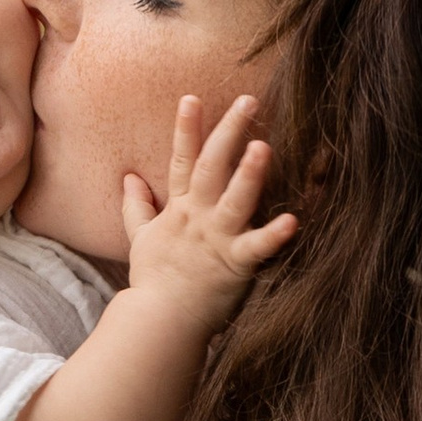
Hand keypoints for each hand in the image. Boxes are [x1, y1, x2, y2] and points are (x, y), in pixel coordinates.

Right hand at [121, 94, 295, 336]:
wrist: (161, 322)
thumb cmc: (154, 281)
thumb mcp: (140, 238)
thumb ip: (136, 206)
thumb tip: (128, 178)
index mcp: (180, 210)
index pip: (181, 160)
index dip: (187, 128)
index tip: (192, 98)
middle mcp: (199, 218)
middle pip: (211, 166)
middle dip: (229, 131)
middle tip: (248, 99)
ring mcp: (217, 239)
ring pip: (234, 200)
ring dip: (249, 173)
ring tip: (263, 145)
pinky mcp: (235, 264)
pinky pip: (257, 248)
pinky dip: (274, 235)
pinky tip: (293, 220)